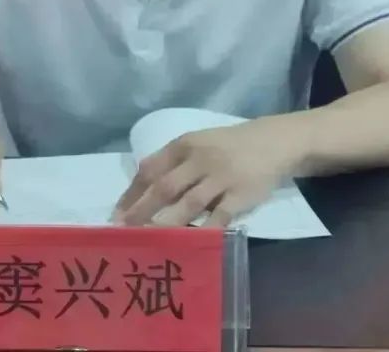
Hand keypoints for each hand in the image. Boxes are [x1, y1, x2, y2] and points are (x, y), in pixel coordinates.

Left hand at [113, 118, 295, 227]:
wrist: (272, 142)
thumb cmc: (226, 146)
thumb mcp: (197, 143)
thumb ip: (171, 164)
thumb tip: (139, 193)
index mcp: (184, 145)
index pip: (150, 169)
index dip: (131, 193)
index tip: (116, 214)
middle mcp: (199, 160)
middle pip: (165, 187)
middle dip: (141, 211)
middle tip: (124, 232)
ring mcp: (220, 178)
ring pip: (188, 204)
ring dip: (166, 224)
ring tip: (149, 242)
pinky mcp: (240, 195)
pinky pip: (219, 217)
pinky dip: (204, 232)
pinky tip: (189, 246)